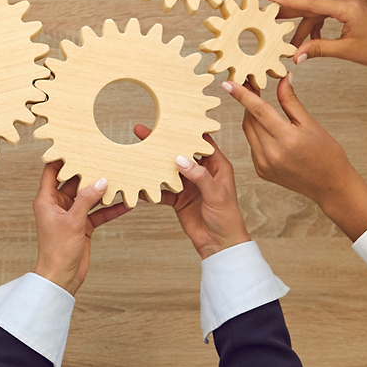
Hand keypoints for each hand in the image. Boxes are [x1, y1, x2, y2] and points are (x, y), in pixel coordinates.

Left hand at [32, 161, 129, 295]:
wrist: (61, 279)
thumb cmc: (57, 252)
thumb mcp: (73, 222)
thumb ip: (87, 200)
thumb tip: (101, 181)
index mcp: (46, 200)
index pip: (52, 170)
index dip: (62, 157)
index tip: (75, 144)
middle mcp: (58, 204)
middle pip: (74, 181)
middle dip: (89, 172)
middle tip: (104, 158)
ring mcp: (71, 215)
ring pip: (88, 196)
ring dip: (102, 190)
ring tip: (119, 178)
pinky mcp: (82, 226)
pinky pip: (98, 212)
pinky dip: (110, 209)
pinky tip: (125, 203)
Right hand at [140, 125, 249, 258]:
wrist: (220, 245)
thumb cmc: (228, 218)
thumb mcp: (217, 194)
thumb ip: (200, 176)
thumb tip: (181, 159)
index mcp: (216, 166)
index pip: (201, 142)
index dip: (188, 132)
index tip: (172, 120)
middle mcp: (202, 172)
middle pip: (180, 153)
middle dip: (163, 144)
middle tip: (144, 132)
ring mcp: (188, 184)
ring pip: (168, 169)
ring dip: (155, 163)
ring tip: (138, 152)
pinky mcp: (178, 198)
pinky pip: (162, 188)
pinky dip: (152, 186)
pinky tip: (141, 180)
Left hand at [224, 77, 366, 240]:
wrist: (330, 185)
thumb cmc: (327, 154)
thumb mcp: (311, 123)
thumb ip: (291, 101)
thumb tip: (282, 78)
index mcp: (287, 139)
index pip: (258, 110)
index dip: (242, 95)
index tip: (229, 83)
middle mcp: (272, 153)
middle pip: (250, 120)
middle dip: (248, 102)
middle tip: (251, 86)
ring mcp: (264, 164)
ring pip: (249, 132)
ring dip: (251, 117)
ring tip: (259, 105)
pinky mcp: (261, 171)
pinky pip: (252, 145)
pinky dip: (256, 133)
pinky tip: (267, 129)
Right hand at [266, 0, 366, 67]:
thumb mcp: (348, 50)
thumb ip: (320, 49)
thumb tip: (297, 54)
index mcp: (347, 5)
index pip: (311, 2)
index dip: (288, 1)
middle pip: (311, 4)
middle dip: (291, 13)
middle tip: (269, 17)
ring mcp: (349, 1)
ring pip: (318, 11)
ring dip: (305, 26)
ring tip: (291, 41)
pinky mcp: (350, 7)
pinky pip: (327, 13)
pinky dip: (317, 25)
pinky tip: (312, 40)